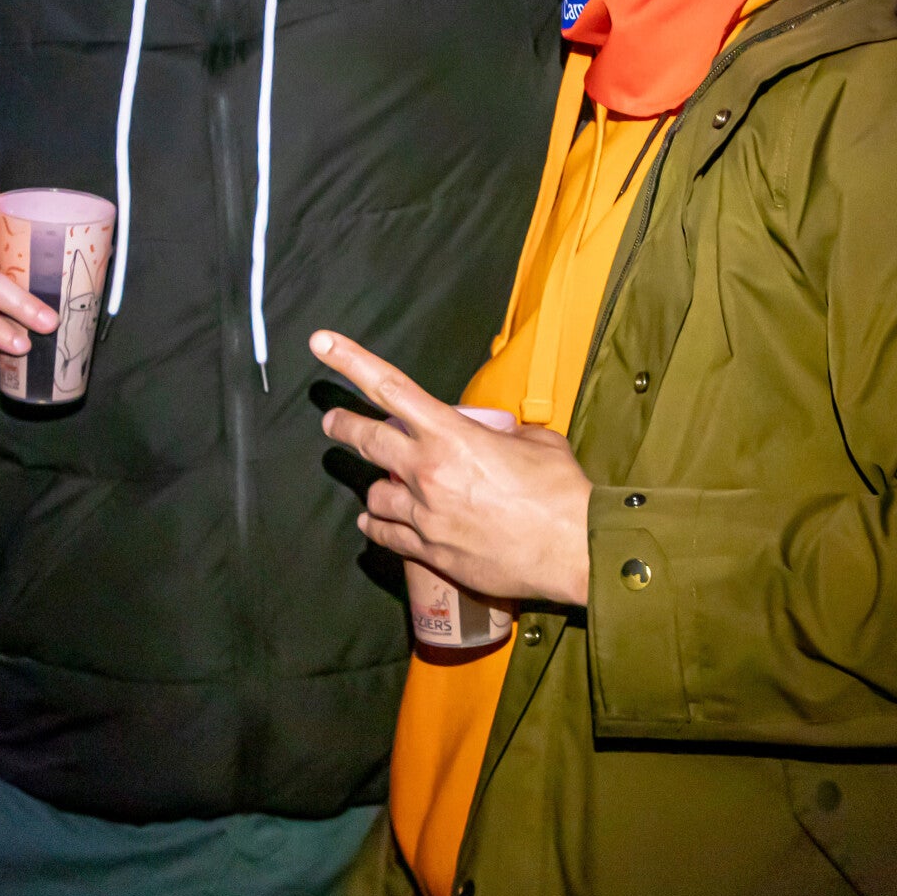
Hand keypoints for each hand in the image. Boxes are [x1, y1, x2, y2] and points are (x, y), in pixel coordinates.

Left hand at [311, 330, 591, 605]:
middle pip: (367, 439)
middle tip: (331, 422)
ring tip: (377, 484)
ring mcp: (425, 514)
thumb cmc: (562, 491)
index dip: (350, 361)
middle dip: (343, 426)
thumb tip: (492, 436)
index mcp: (452, 434)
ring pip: (374, 494)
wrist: (575, 549)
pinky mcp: (431, 552)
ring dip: (374, 486)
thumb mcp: (535, 441)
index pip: (389, 387)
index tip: (322, 343)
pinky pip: (387, 536)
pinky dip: (377, 525)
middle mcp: (428, 471)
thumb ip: (501, 433)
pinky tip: (373, 522)